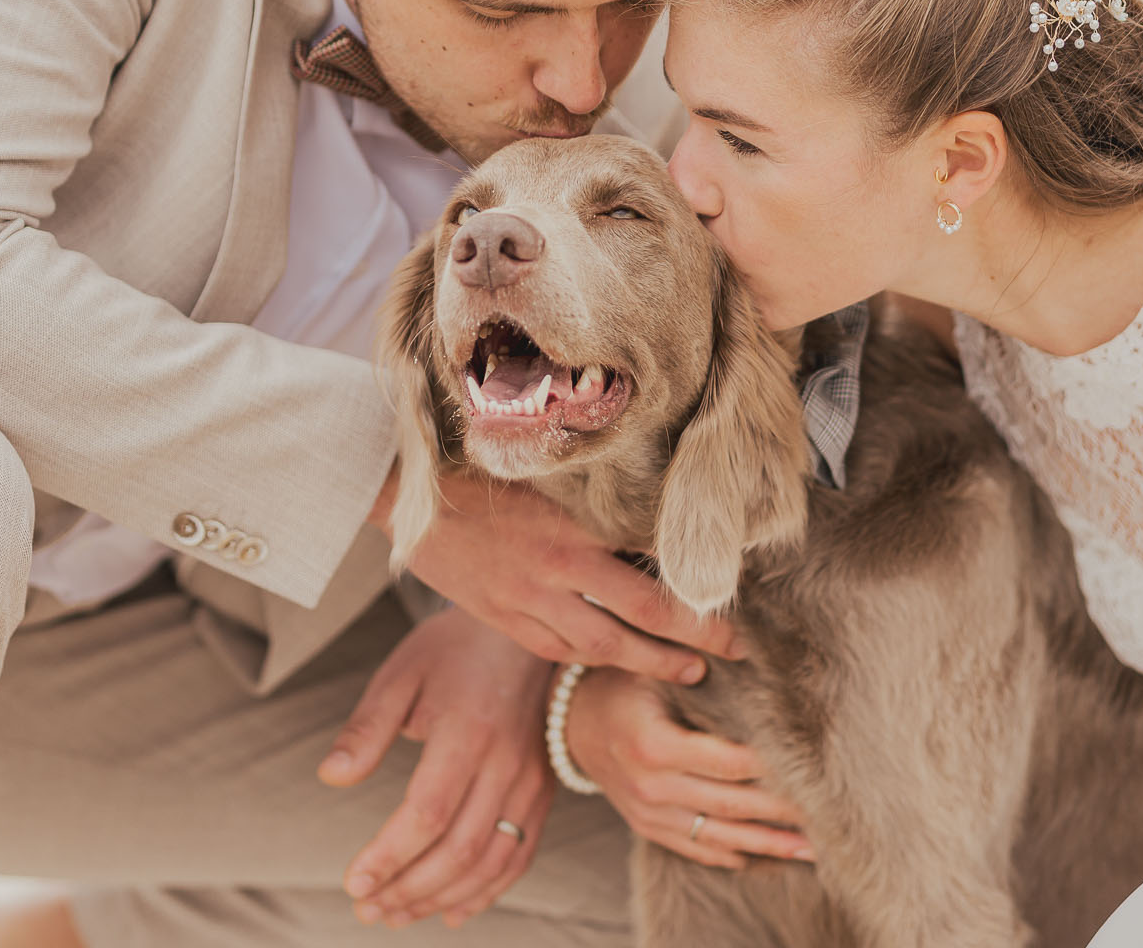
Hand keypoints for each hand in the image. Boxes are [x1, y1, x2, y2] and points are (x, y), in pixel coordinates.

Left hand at [318, 607, 555, 929]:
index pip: (427, 814)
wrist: (521, 633)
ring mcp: (531, 780)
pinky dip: (487, 892)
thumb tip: (331, 778)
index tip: (353, 883)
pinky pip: (521, 854)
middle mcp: (507, 762)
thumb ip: (367, 728)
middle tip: (366, 909)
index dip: (389, 857)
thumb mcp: (401, 674)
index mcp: (467, 732)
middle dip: (409, 889)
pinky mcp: (543, 790)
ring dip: (442, 898)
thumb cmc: (452, 650)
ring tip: (396, 914)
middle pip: (460, 849)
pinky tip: (451, 911)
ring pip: (492, 861)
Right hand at [374, 464, 744, 683]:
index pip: (654, 564)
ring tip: (693, 673)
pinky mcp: (502, 618)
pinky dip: (594, 661)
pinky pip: (558, 650)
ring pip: (604, 646)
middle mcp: (557, 567)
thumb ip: (596, 497)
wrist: (406, 491)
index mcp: (575, 526)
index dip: (697, 590)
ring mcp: (527, 600)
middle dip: (696, 638)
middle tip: (737, 652)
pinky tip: (620, 666)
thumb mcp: (547, 476)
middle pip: (644, 615)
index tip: (736, 601)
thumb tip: (656, 509)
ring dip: (654, 663)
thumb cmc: (481, 469)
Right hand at [563, 666, 814, 869]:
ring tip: (813, 850)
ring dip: (768, 845)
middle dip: (783, 812)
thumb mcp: (649, 665)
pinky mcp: (649, 828)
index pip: (728, 761)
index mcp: (654, 745)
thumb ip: (694, 660)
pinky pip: (697, 849)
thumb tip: (750, 646)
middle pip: (731, 805)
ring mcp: (650, 814)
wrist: (572, 724)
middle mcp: (652, 787)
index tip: (814, 767)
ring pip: (719, 837)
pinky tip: (768, 856)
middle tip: (830, 814)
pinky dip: (734, 854)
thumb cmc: (619, 683)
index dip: (772, 767)